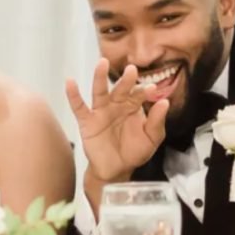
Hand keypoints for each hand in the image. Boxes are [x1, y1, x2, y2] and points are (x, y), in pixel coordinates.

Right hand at [65, 59, 168, 184]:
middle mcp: (116, 105)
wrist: (116, 170)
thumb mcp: (151, 139)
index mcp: (132, 107)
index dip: (145, 92)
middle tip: (132, 70)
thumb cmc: (134, 152)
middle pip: (120, 89)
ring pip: (100, 92)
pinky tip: (70, 82)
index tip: (153, 89)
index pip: (139, 95)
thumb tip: (164, 102)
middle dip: (126, 80)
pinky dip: (73, 95)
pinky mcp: (87, 121)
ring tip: (102, 63)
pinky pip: (79, 107)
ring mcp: (101, 112)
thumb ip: (157, 121)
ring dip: (100, 77)